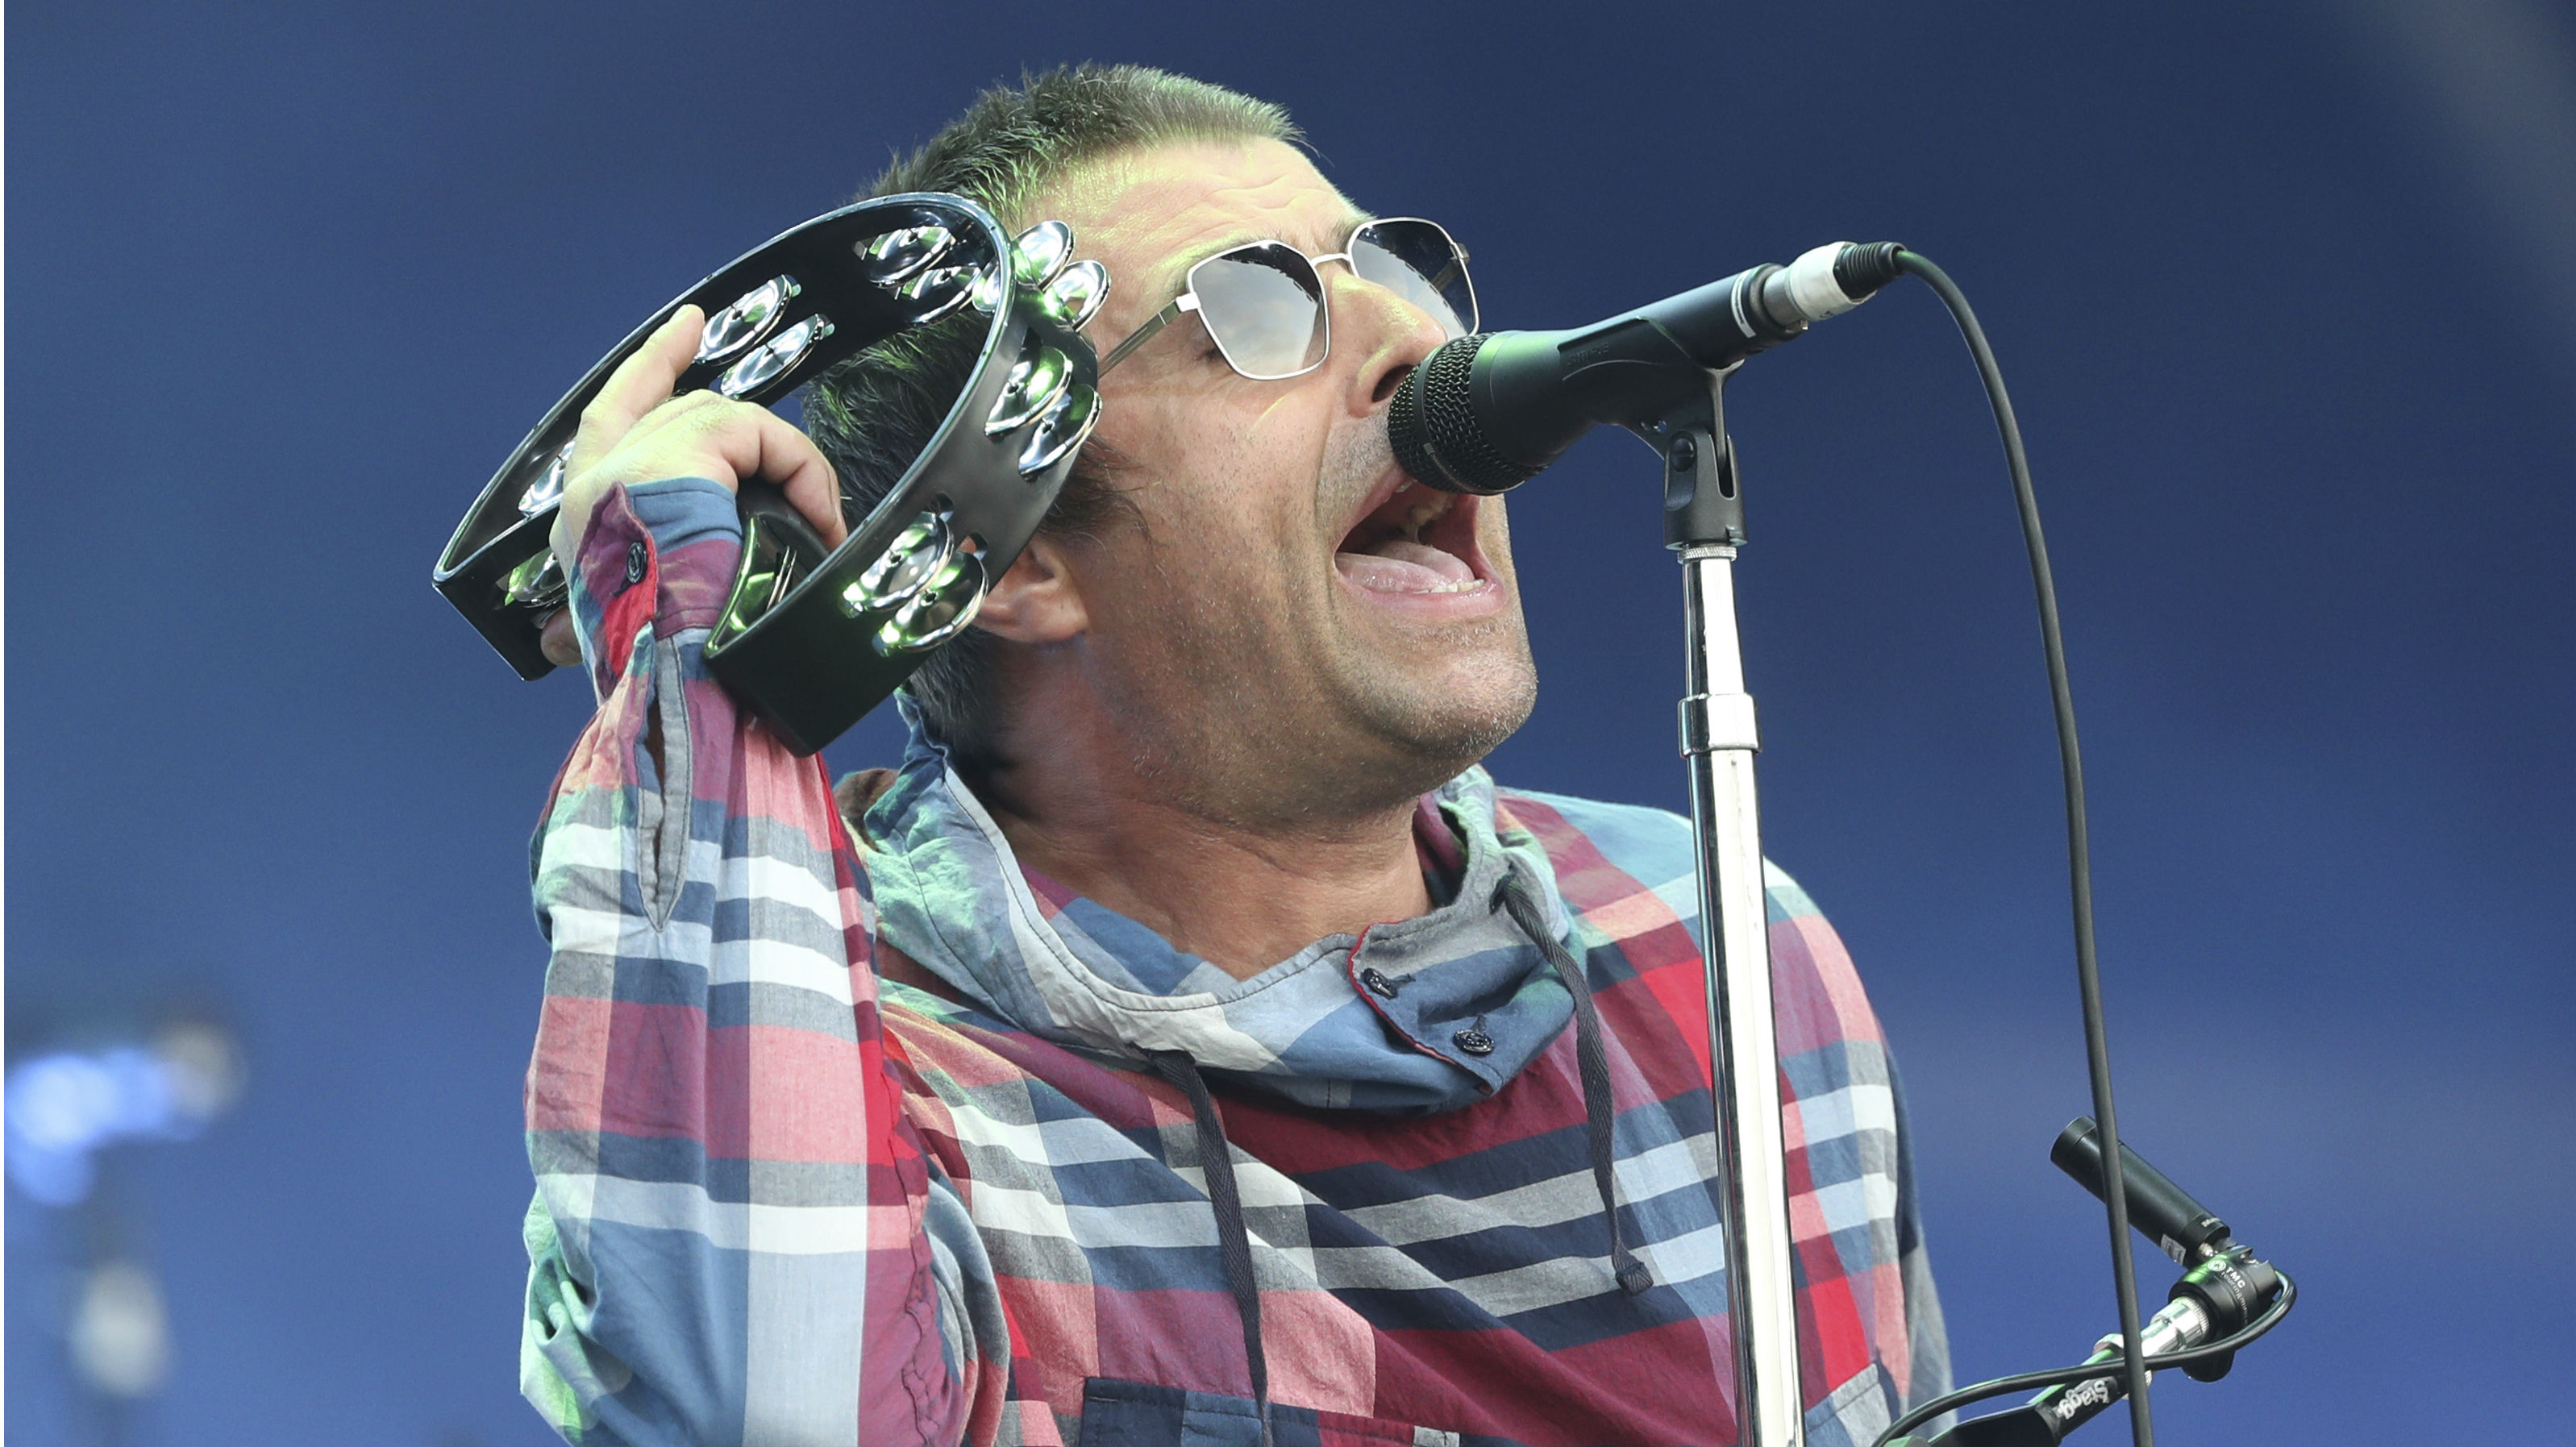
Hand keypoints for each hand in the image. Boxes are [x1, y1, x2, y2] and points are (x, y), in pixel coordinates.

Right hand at [536, 306, 848, 665]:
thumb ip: (661, 587)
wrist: (682, 699)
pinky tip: (819, 518)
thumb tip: (637, 614)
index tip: (689, 327)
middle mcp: (589, 490)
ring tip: (819, 528)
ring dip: (785, 468)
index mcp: (585, 524)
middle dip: (748, 431)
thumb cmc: (684, 679)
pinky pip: (752, 431)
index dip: (652, 364)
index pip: (613, 415)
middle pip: (677, 411)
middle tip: (804, 471)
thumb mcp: (662, 622)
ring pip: (723, 420)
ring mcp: (624, 469)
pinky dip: (797, 467)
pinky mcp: (668, 463)